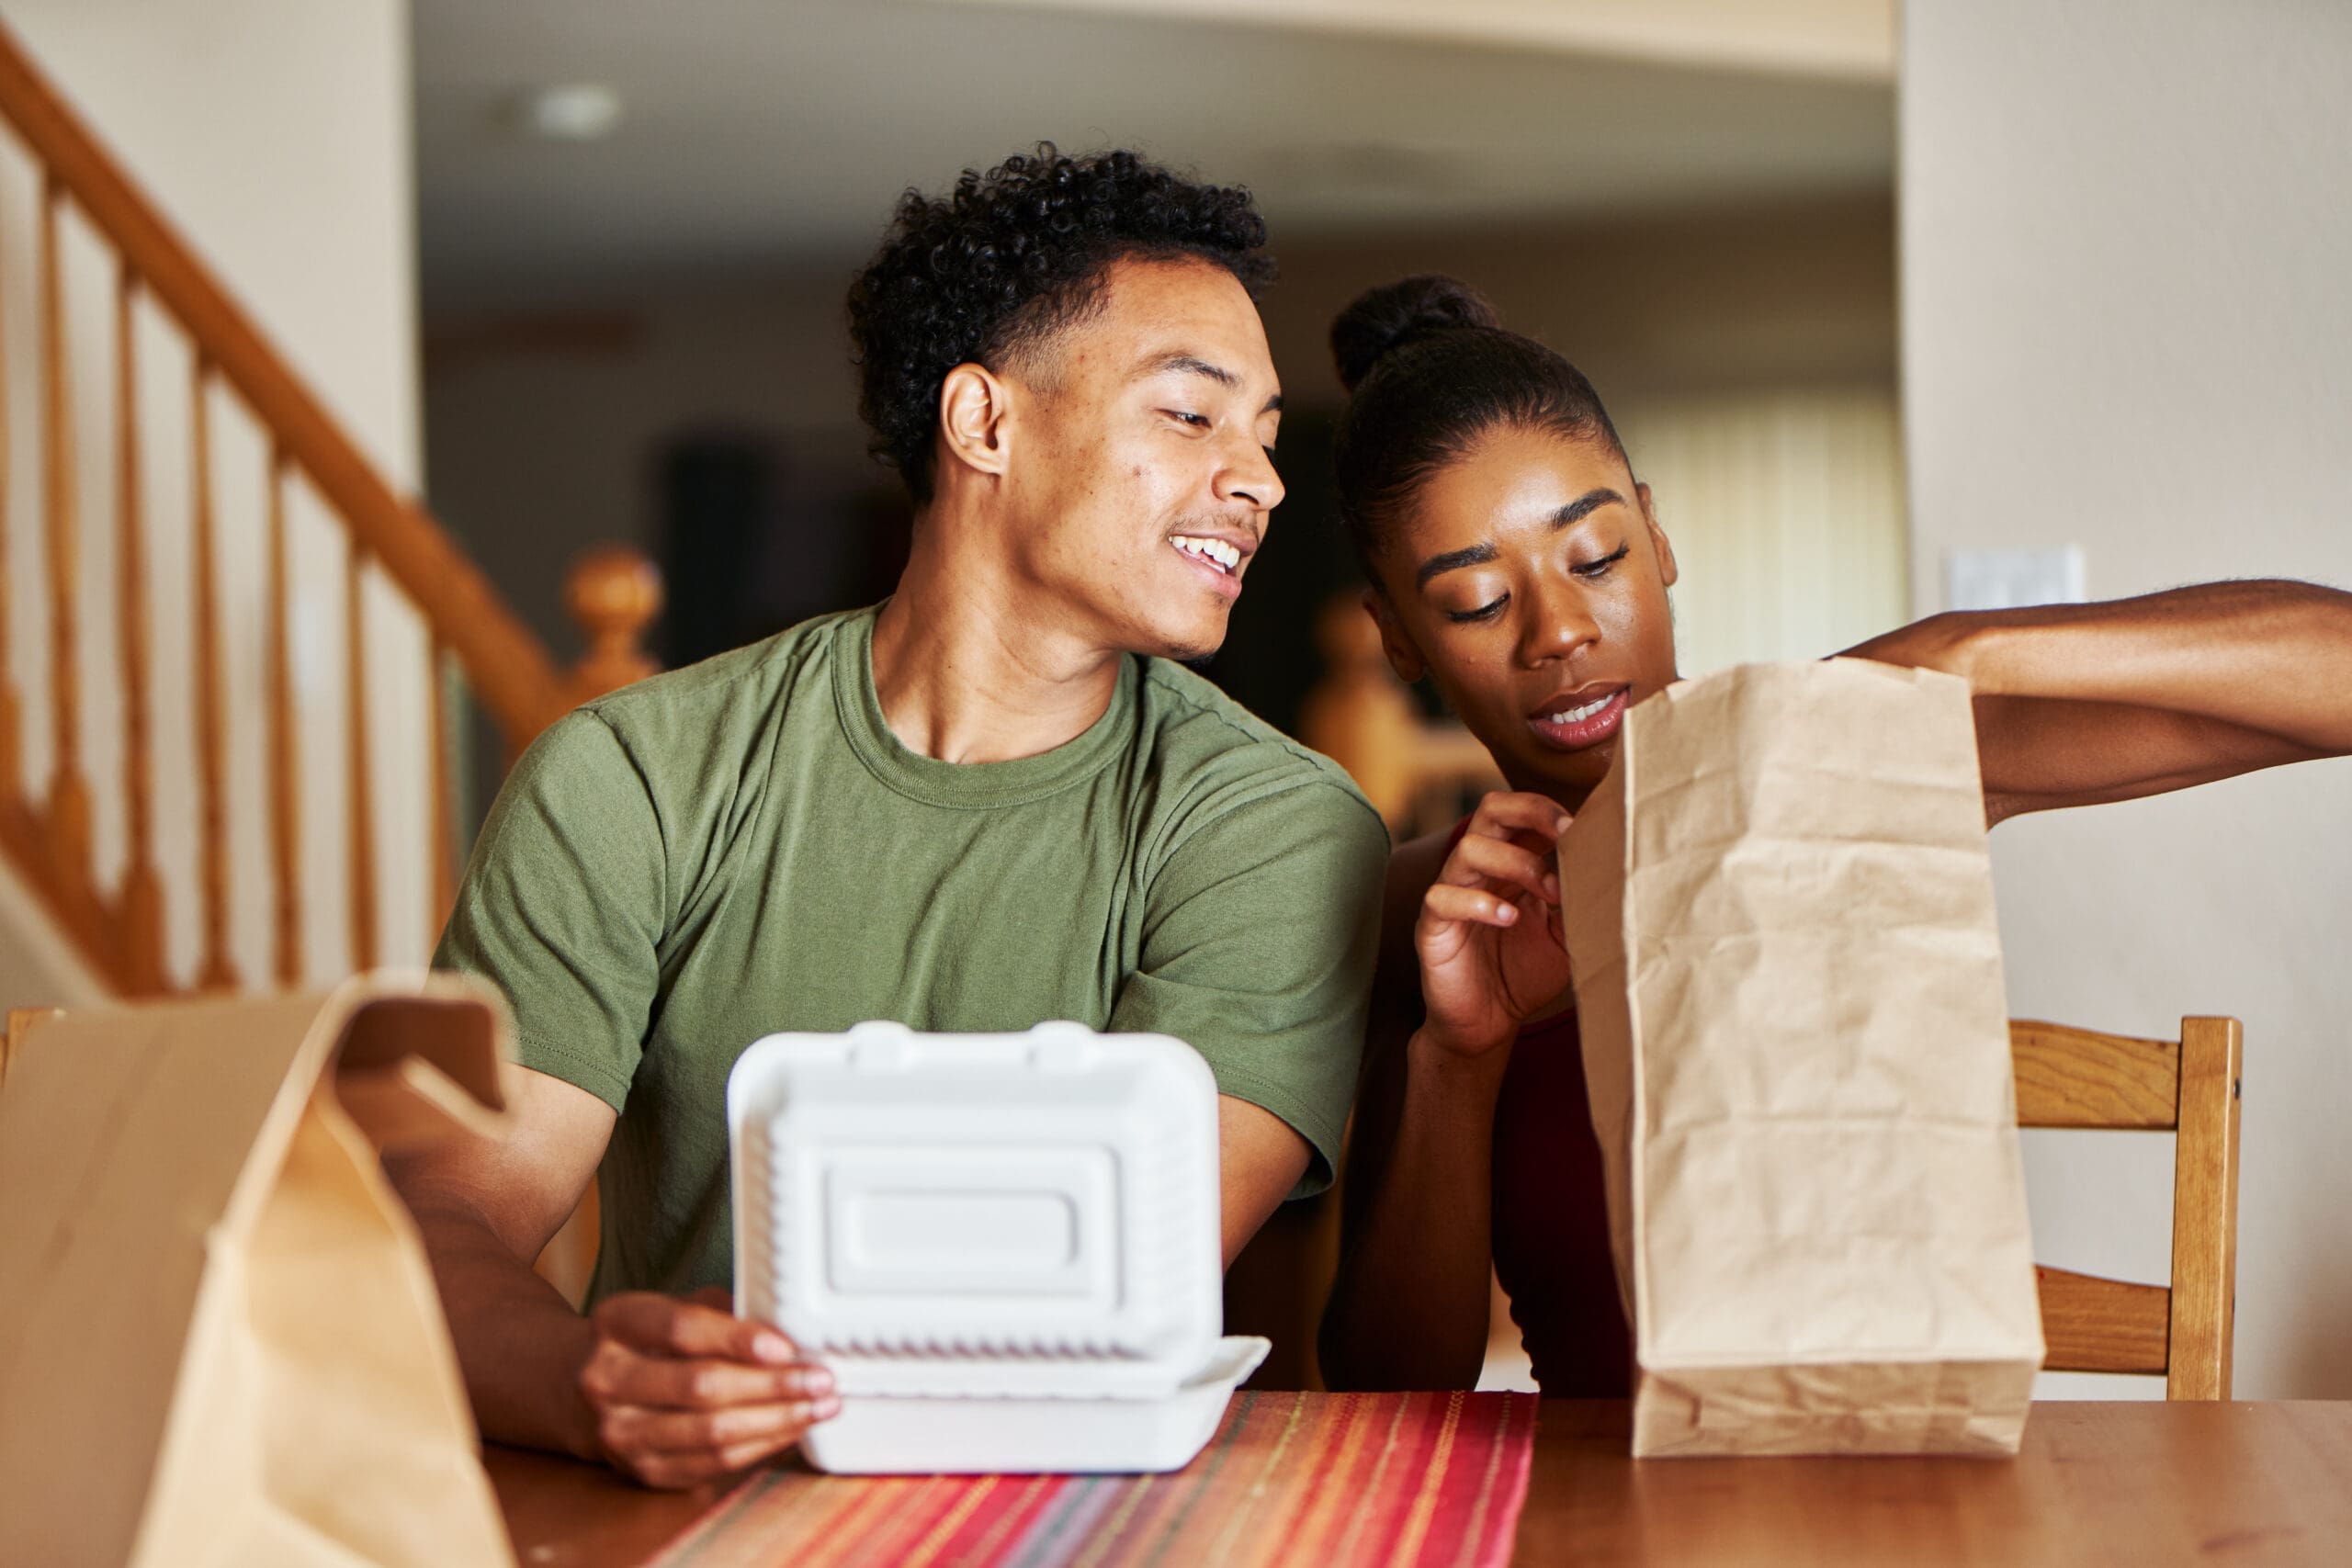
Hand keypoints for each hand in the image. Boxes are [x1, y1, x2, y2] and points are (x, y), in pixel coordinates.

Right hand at [577, 1286, 839, 1488]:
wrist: (582, 1391)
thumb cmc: (648, 1341)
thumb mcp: (670, 1308)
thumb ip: (721, 1312)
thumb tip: (789, 1330)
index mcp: (616, 1323)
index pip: (681, 1330)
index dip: (738, 1339)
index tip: (786, 1346)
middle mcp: (607, 1380)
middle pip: (701, 1386)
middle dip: (772, 1385)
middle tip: (821, 1379)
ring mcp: (620, 1433)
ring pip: (710, 1432)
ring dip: (776, 1421)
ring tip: (820, 1406)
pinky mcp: (641, 1471)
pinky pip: (711, 1464)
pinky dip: (759, 1447)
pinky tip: (790, 1430)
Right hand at [1415, 791, 1574, 1058]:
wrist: (1487, 1025)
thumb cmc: (1524, 974)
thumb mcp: (1565, 937)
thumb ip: (1581, 905)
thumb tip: (1617, 878)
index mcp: (1510, 863)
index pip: (1521, 813)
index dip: (1551, 810)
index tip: (1588, 828)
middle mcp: (1479, 870)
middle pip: (1490, 809)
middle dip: (1531, 811)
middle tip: (1567, 834)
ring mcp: (1452, 893)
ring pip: (1469, 849)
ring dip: (1516, 863)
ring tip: (1550, 893)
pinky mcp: (1432, 926)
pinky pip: (1442, 897)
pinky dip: (1478, 903)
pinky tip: (1509, 919)